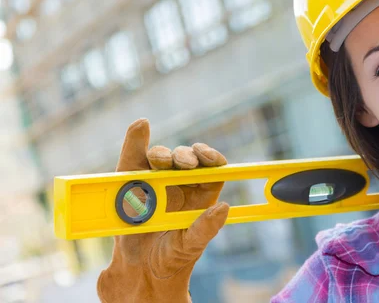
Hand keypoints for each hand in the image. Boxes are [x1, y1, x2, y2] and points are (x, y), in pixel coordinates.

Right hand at [97, 119, 228, 302]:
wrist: (138, 273)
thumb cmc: (172, 260)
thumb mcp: (191, 246)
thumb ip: (206, 228)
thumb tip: (223, 207)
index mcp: (201, 194)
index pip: (211, 168)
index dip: (212, 158)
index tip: (210, 159)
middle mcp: (180, 184)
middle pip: (186, 159)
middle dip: (186, 156)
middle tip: (184, 164)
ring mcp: (155, 182)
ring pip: (160, 157)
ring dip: (161, 153)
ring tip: (159, 161)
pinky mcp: (130, 183)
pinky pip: (132, 159)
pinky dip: (135, 141)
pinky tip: (140, 128)